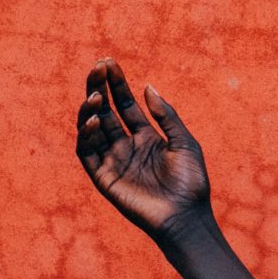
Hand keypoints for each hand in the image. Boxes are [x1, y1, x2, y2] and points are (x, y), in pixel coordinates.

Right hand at [74, 58, 211, 239]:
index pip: (125, 104)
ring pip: (92, 130)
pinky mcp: (104, 178)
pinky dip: (87, 135)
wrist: (186, 217)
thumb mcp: (184, 142)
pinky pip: (88, 153)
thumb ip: (166, 115)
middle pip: (106, 112)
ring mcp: (113, 161)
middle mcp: (126, 146)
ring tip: (96, 94)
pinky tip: (95, 118)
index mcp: (146, 137)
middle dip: (99, 88)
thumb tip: (147, 86)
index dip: (116, 83)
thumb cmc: (191, 182)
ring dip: (91, 109)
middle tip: (97, 67)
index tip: (108, 62)